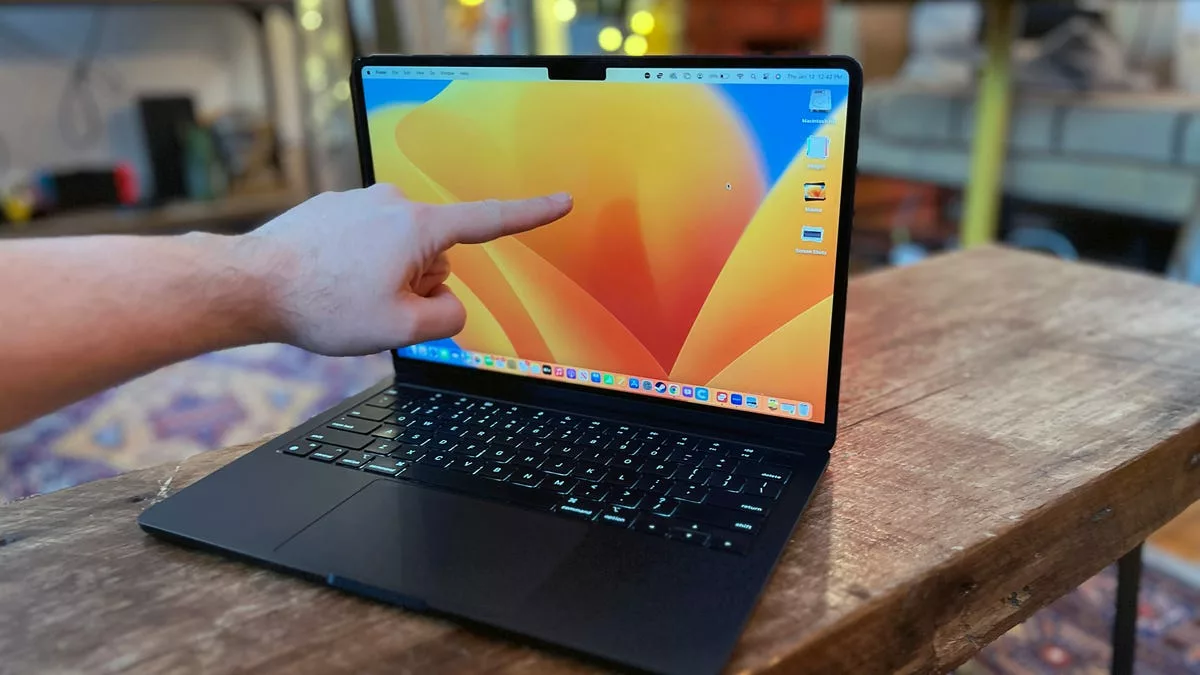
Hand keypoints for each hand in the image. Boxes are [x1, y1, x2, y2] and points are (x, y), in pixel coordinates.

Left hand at [240, 184, 572, 355]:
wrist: (249, 283)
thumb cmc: (322, 306)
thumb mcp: (400, 330)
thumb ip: (446, 319)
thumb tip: (448, 304)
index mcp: (418, 227)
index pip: (490, 221)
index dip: (532, 214)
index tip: (562, 200)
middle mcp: (393, 203)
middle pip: (436, 257)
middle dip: (418, 285)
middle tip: (374, 307)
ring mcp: (361, 202)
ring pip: (400, 252)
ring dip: (387, 278)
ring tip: (344, 295)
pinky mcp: (335, 209)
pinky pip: (368, 244)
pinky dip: (358, 267)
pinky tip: (328, 281)